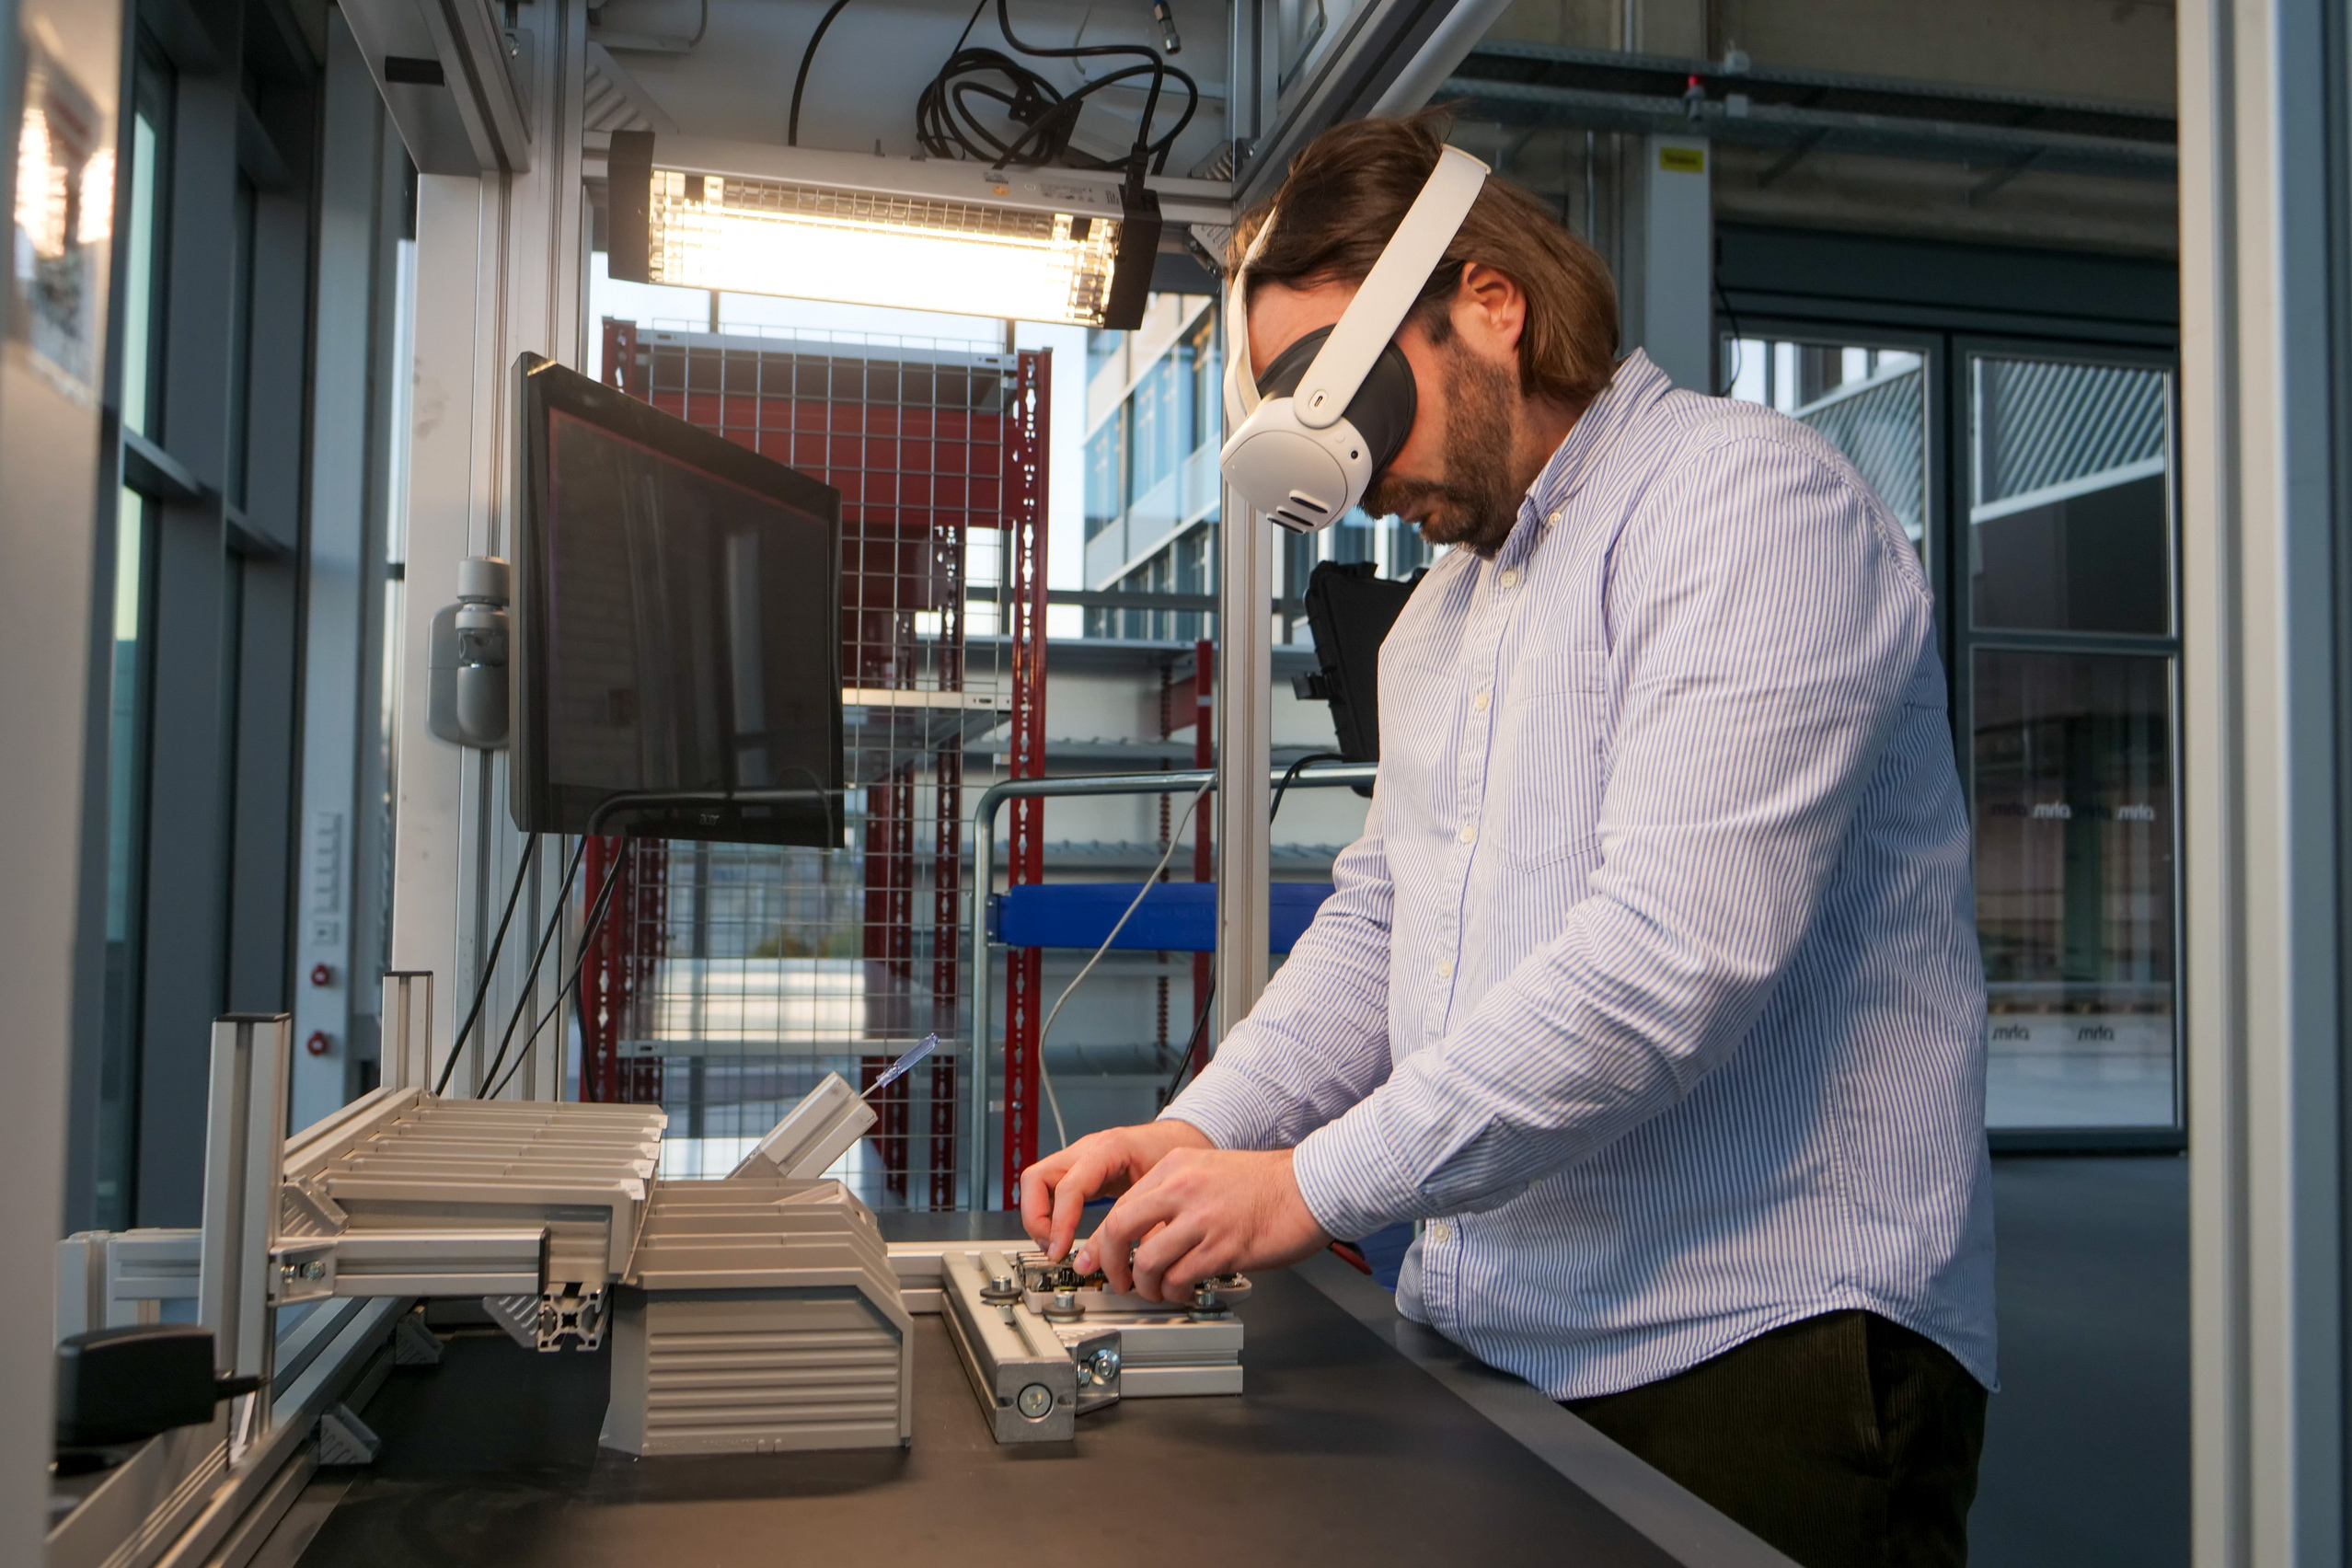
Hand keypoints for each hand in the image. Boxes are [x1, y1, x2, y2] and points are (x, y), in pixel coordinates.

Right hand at [1020, 1120, 1213, 1262]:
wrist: (1181, 1140)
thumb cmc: (1175, 1156)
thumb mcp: (1163, 1188)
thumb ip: (1140, 1222)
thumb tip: (1121, 1260)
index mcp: (1108, 1149)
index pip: (1068, 1186)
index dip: (1059, 1223)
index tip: (1061, 1251)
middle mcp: (1086, 1150)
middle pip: (1036, 1179)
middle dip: (1037, 1219)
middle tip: (1053, 1248)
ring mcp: (1079, 1159)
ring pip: (1036, 1184)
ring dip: (1038, 1218)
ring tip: (1056, 1246)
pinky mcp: (1080, 1172)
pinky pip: (1049, 1191)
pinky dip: (1049, 1214)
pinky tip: (1063, 1235)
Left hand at [1077, 1147, 1333, 1303]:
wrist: (1309, 1187)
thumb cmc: (1266, 1184)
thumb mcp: (1208, 1171)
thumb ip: (1174, 1195)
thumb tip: (1144, 1232)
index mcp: (1175, 1167)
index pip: (1120, 1206)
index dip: (1102, 1241)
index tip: (1095, 1260)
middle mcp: (1183, 1188)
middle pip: (1119, 1229)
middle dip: (1109, 1264)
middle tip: (1117, 1282)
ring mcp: (1203, 1218)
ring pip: (1147, 1260)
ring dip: (1146, 1286)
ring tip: (1157, 1292)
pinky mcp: (1224, 1247)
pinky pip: (1181, 1277)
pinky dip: (1175, 1292)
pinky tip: (1183, 1291)